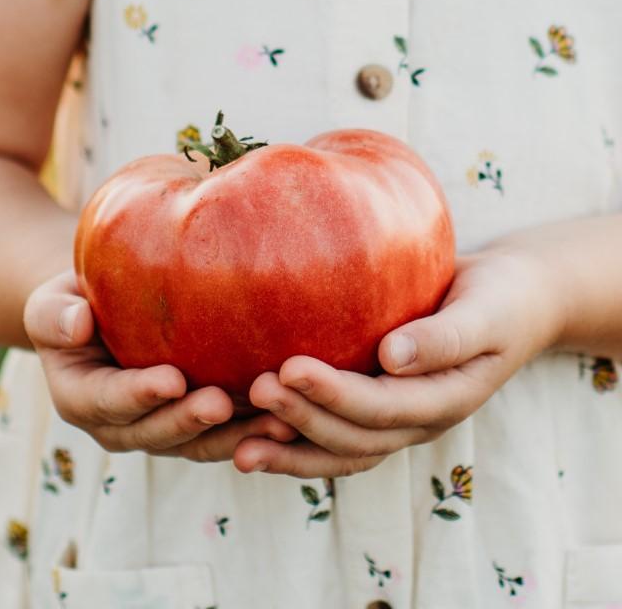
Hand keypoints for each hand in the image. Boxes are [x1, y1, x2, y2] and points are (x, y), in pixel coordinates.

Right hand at [24, 270, 297, 460]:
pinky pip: (223, 434)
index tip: (171, 379)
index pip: (107, 401)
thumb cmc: (76, 302)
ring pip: (196, 444)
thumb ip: (55, 315)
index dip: (138, 395)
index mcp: (81, 399)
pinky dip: (253, 429)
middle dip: (189, 421)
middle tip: (223, 403)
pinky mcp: (192, 423)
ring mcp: (158, 429)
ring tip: (275, 419)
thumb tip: (77, 323)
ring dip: (234, 436)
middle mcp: (119, 426)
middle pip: (155, 433)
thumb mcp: (52, 302)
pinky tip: (289, 415)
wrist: (102, 315)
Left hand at [233, 246, 562, 477]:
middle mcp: (416, 420)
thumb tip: (392, 357)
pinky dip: (296, 440)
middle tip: (254, 391)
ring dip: (291, 450)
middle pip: (353, 436)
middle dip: (302, 419)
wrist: (509, 303)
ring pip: (339, 449)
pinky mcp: (377, 403)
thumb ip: (446, 337)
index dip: (334, 395)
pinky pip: (334, 433)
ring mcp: (396, 419)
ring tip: (240, 448)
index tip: (288, 369)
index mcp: (445, 401)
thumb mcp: (486, 313)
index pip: (382, 407)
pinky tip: (254, 434)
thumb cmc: (500, 299)